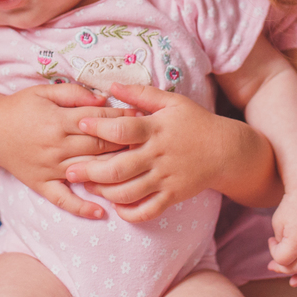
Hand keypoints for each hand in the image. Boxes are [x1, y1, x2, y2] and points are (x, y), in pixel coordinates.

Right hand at [0, 83, 135, 219]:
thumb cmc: (20, 107)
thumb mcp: (44, 92)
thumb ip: (74, 94)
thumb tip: (103, 99)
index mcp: (58, 121)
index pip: (97, 121)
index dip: (121, 119)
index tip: (140, 118)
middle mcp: (56, 146)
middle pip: (98, 148)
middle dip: (125, 144)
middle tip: (148, 144)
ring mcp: (50, 168)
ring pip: (88, 173)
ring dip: (113, 174)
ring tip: (137, 173)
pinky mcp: (42, 184)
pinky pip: (63, 200)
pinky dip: (82, 208)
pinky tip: (103, 213)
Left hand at [64, 82, 248, 221]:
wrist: (226, 150)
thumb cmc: (194, 122)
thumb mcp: (171, 102)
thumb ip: (140, 94)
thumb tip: (111, 85)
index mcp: (156, 129)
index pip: (123, 129)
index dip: (99, 126)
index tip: (80, 123)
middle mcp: (159, 156)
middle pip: (119, 168)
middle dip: (90, 170)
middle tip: (69, 170)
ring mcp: (166, 178)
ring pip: (128, 192)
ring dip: (104, 192)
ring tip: (88, 186)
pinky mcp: (173, 196)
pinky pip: (147, 211)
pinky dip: (129, 212)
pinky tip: (116, 205)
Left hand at [266, 186, 296, 285]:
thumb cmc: (291, 205)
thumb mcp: (278, 224)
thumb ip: (281, 245)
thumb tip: (282, 261)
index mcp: (296, 241)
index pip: (281, 260)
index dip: (273, 251)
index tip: (272, 239)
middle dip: (282, 267)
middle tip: (274, 263)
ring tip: (294, 281)